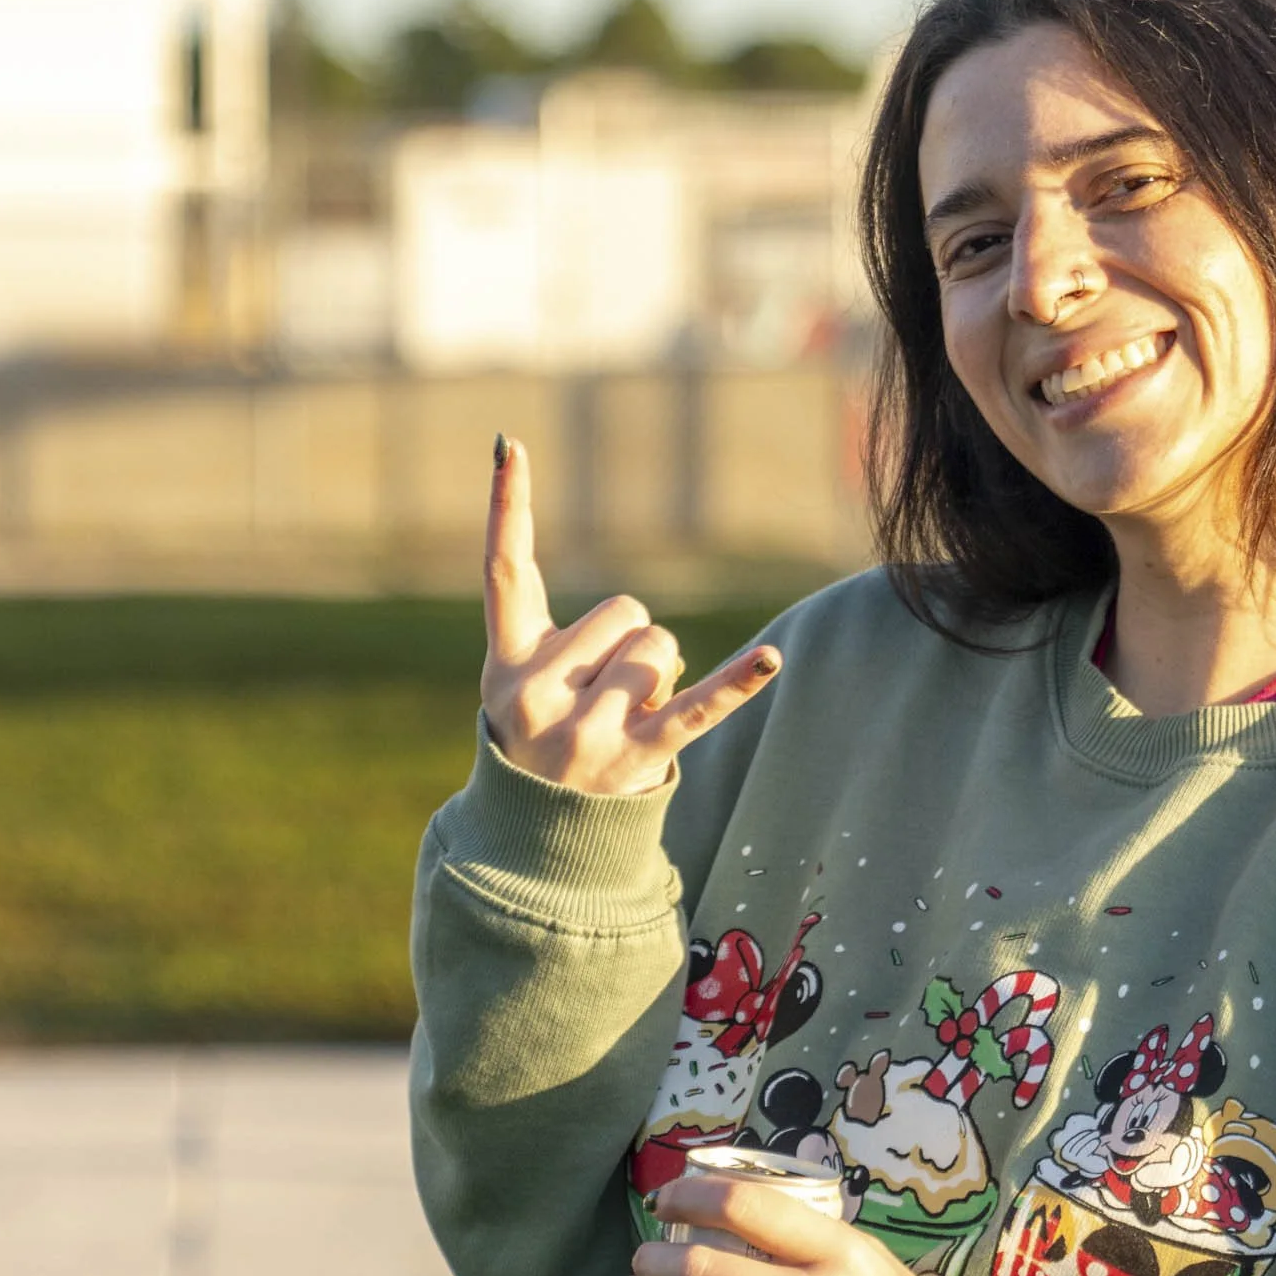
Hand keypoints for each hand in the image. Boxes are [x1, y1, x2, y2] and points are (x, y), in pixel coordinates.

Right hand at [479, 435, 778, 793]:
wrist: (543, 830)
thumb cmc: (543, 726)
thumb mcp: (523, 673)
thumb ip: (534, 607)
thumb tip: (510, 465)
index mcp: (507, 661)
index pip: (504, 569)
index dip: (507, 506)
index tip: (510, 445)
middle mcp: (536, 693)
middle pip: (626, 611)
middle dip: (631, 641)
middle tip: (604, 693)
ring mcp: (586, 729)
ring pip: (660, 646)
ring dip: (660, 674)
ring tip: (625, 715)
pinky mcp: (639, 755)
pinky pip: (698, 706)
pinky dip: (737, 683)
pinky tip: (772, 659)